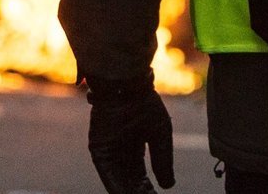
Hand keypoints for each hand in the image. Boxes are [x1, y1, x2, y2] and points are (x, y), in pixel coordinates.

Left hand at [85, 78, 177, 193]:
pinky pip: (108, 176)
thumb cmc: (144, 103)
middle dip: (140, 193)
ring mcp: (108, 153)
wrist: (127, 84)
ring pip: (119, 182)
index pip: (140, 179)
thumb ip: (162, 160)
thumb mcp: (160, 134)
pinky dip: (117, 188)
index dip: (148, 191)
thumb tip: (168, 186)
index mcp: (133, 148)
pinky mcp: (99, 151)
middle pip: (129, 183)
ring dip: (129, 192)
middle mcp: (119, 153)